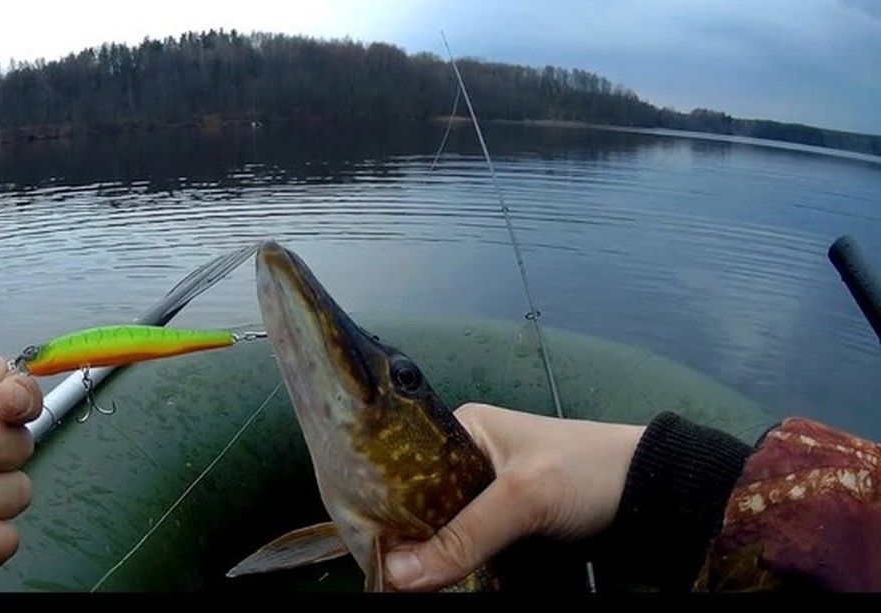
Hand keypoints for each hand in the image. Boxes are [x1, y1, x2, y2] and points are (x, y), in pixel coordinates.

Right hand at [384, 403, 645, 590]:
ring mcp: (489, 493)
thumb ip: (463, 536)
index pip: (404, 467)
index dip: (383, 505)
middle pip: (421, 503)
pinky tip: (439, 580)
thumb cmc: (587, 470)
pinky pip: (470, 544)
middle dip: (407, 537)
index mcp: (463, 430)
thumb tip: (398, 575)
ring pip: (444, 528)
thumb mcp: (522, 498)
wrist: (655, 491)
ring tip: (405, 579)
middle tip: (387, 570)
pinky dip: (458, 563)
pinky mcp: (509, 523)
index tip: (367, 542)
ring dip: (432, 554)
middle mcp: (469, 458)